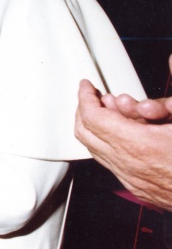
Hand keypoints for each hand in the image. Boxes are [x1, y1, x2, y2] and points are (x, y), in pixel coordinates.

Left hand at [75, 80, 171, 210]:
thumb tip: (171, 59)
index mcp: (140, 145)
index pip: (94, 117)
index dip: (86, 97)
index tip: (87, 85)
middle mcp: (130, 164)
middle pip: (85, 133)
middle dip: (85, 109)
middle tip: (93, 94)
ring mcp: (132, 179)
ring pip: (95, 150)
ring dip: (96, 127)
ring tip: (109, 110)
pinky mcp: (139, 189)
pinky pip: (110, 162)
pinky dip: (108, 143)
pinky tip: (125, 133)